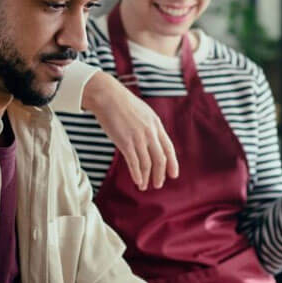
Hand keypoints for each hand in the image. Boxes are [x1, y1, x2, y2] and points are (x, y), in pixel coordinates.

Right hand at [82, 71, 178, 190]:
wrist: (107, 96)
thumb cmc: (122, 104)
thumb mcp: (143, 112)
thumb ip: (149, 127)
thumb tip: (151, 140)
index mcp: (156, 124)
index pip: (168, 148)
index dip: (172, 163)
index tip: (173, 174)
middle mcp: (150, 132)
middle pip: (160, 159)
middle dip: (160, 174)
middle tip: (158, 184)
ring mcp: (138, 138)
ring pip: (147, 163)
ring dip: (147, 177)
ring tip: (144, 186)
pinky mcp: (125, 142)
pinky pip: (134, 163)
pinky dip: (137, 174)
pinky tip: (138, 181)